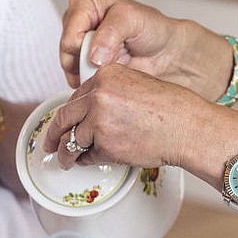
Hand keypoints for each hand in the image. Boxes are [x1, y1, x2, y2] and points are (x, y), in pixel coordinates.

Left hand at [43, 62, 213, 172]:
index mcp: (106, 74)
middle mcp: (98, 94)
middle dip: (54, 132)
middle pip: (65, 115)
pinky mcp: (104, 144)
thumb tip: (89, 112)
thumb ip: (110, 92)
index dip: (70, 112)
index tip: (62, 122)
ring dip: (66, 152)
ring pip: (72, 138)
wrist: (189, 128)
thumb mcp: (137, 85)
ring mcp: (99, 120)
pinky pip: (87, 154)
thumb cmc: (173, 109)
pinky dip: (85, 160)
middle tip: (49, 144)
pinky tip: (85, 162)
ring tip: (64, 160)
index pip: (77, 95)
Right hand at [60, 0, 195, 88]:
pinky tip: (103, 79)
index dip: (83, 44)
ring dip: (87, 73)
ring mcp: (80, 46)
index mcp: (86, 3)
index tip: (102, 53)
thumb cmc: (151, 29)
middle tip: (109, 62)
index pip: (71, 28)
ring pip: (70, 66)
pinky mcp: (84, 66)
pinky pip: (76, 79)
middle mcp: (78, 22)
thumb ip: (110, 33)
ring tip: (110, 69)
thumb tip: (92, 56)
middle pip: (67, 48)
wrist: (165, 53)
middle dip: (86, 60)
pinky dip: (89, 83)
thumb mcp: (132, 19)